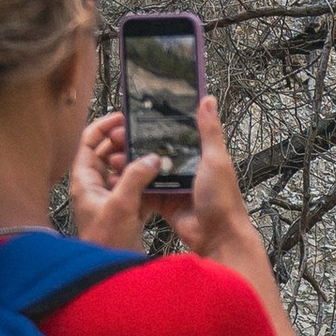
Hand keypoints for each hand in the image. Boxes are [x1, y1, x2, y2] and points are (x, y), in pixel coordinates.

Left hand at [68, 110, 161, 248]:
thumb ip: (135, 177)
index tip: (123, 117)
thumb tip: (152, 157)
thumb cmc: (106, 241)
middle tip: (144, 135)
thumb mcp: (120, 205)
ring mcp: (110, 197)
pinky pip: (135, 186)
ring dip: (138, 160)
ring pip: (123, 168)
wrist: (112, 270)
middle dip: (125, 141)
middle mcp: (95, 185)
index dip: (103, 126)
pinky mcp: (125, 209)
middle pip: (107, 152)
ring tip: (156, 151)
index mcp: (84, 180)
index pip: (88, 141)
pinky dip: (146, 179)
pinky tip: (162, 175)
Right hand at [71, 96, 265, 266]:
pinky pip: (146, 191)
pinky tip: (117, 177)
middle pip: (158, 150)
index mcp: (202, 154)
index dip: (158, 124)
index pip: (177, 133)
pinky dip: (132, 185)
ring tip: (113, 156)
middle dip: (138, 143)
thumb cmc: (222, 198)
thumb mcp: (216, 159)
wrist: (218, 237)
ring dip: (131, 163)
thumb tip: (208, 99)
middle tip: (117, 136)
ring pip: (148, 170)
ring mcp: (175, 185)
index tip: (137, 115)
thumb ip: (209, 131)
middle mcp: (187, 168)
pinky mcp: (165, 202)